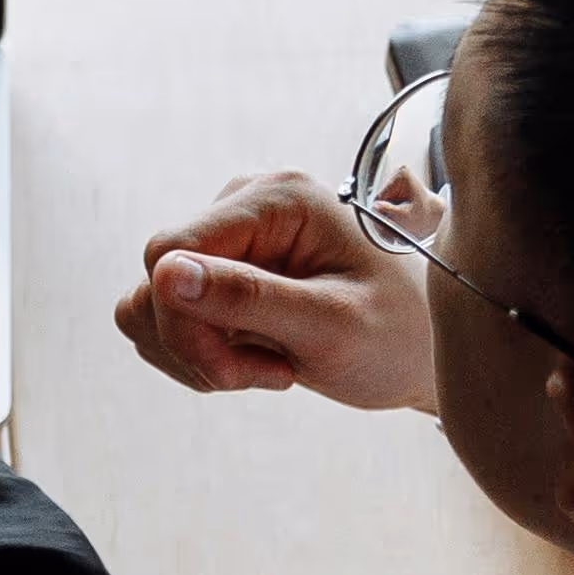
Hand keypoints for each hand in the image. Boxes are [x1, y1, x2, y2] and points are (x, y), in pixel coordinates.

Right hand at [113, 171, 437, 411]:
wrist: (423, 352)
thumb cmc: (399, 335)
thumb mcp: (332, 326)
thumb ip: (250, 298)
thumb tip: (165, 275)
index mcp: (277, 199)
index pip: (168, 252)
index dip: (183, 322)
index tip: (239, 373)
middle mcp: (245, 206)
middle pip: (156, 282)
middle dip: (198, 346)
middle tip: (269, 375)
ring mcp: (229, 240)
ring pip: (150, 305)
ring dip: (197, 356)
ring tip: (269, 368)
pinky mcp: (220, 274)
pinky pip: (165, 320)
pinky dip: (197, 356)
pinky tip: (255, 363)